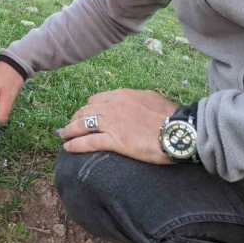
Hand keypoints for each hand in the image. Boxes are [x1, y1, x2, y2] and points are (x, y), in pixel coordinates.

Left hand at [59, 89, 178, 163]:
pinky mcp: (115, 140)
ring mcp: (112, 123)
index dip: (87, 109)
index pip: (95, 100)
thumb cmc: (171, 116)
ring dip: (70, 130)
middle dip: (75, 119)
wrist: (180, 130)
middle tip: (68, 127)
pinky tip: (68, 147)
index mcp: (121, 95)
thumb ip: (137, 99)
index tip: (84, 116)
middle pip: (85, 111)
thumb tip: (134, 101)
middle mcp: (112, 106)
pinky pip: (89, 141)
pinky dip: (76, 144)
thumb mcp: (151, 98)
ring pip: (83, 125)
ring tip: (63, 136)